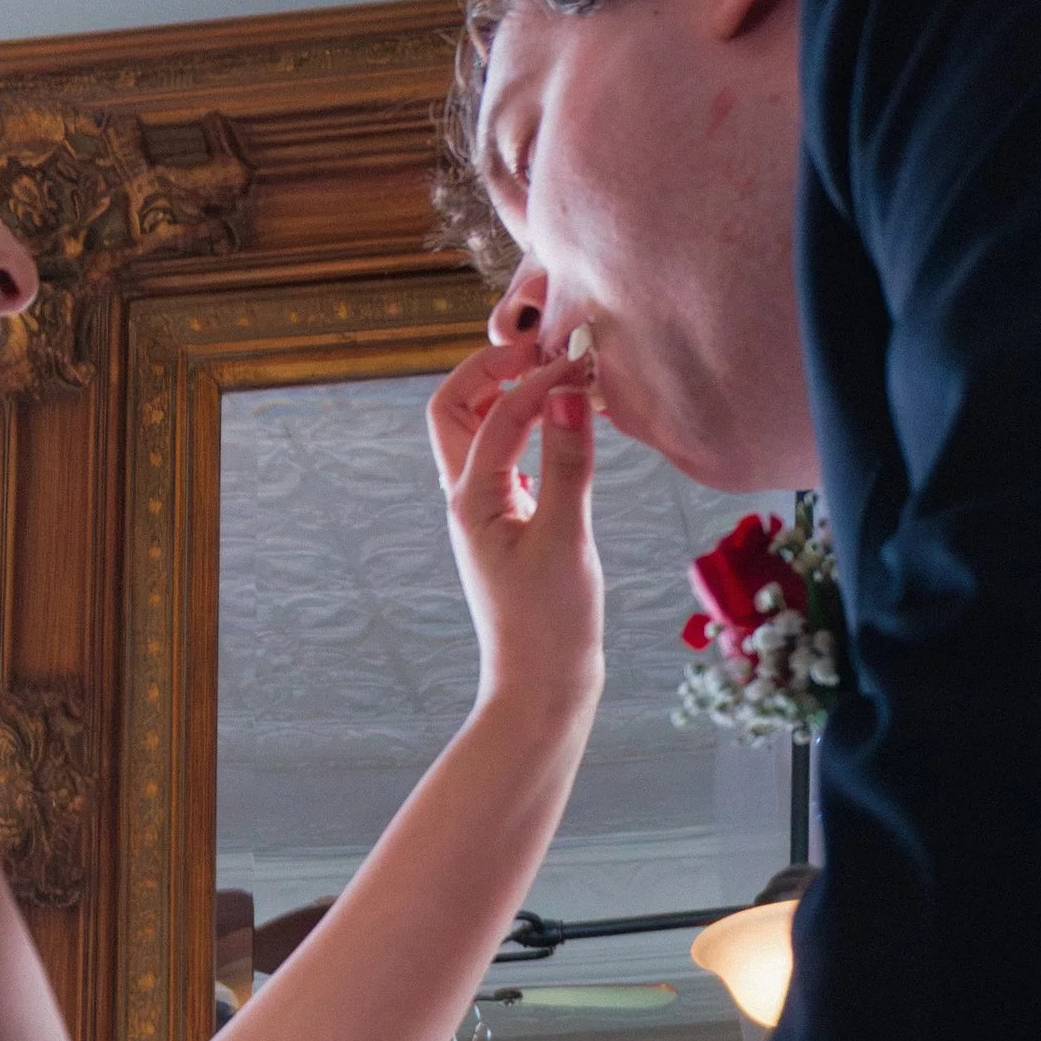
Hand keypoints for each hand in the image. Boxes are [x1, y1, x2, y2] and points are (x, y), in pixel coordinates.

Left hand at [427, 344, 603, 726]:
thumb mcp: (566, 540)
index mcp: (472, 499)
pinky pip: (505, 458)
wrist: (540, 689)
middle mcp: (467, 500)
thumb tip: (568, 394)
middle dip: (490, 369)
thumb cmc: (549, 626)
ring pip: (475, 432)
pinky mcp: (508, 527)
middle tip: (539, 351)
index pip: (500, 411)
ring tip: (554, 378)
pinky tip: (562, 429)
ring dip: (504, 396)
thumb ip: (569, 463)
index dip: (541, 380)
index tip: (584, 365)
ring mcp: (485, 513)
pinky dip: (526, 429)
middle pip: (455, 408)